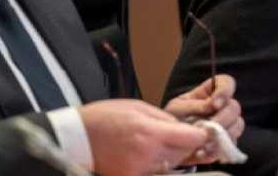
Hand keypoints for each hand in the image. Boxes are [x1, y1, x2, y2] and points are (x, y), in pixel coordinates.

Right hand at [80, 99, 207, 175]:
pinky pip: (156, 173)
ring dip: (173, 155)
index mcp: (151, 133)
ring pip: (172, 165)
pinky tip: (150, 154)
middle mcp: (147, 156)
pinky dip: (159, 165)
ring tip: (161, 143)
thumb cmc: (106, 117)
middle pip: (185, 153)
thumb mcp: (139, 108)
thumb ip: (165, 119)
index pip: (192, 139)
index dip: (200, 134)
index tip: (201, 130)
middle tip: (182, 135)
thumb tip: (185, 128)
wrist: (76, 138)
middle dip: (186, 144)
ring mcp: (139, 171)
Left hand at [163, 74, 243, 163]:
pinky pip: (230, 145)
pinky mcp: (226, 142)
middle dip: (224, 118)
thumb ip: (194, 105)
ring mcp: (227, 124)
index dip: (225, 90)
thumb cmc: (172, 119)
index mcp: (210, 93)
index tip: (215, 104)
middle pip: (234, 107)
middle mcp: (222, 107)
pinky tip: (202, 152)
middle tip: (210, 128)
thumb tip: (212, 105)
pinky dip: (216, 150)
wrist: (170, 142)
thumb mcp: (177, 108)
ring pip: (237, 126)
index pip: (226, 82)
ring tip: (204, 143)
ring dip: (222, 135)